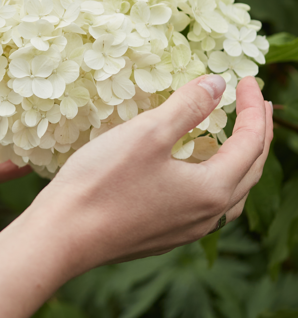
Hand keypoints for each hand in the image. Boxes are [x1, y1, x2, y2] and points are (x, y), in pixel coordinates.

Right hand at [28, 75, 271, 276]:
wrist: (62, 235)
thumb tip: (217, 84)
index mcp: (211, 190)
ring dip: (237, 164)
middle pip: (249, 172)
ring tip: (232, 143)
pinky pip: (203, 208)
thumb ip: (188, 106)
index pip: (250, 143)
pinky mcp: (160, 237)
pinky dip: (211, 183)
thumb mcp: (147, 133)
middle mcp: (206, 216)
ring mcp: (183, 231)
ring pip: (228, 196)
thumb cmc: (102, 182)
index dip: (251, 108)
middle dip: (256, 136)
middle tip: (254, 106)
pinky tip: (191, 175)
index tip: (247, 80)